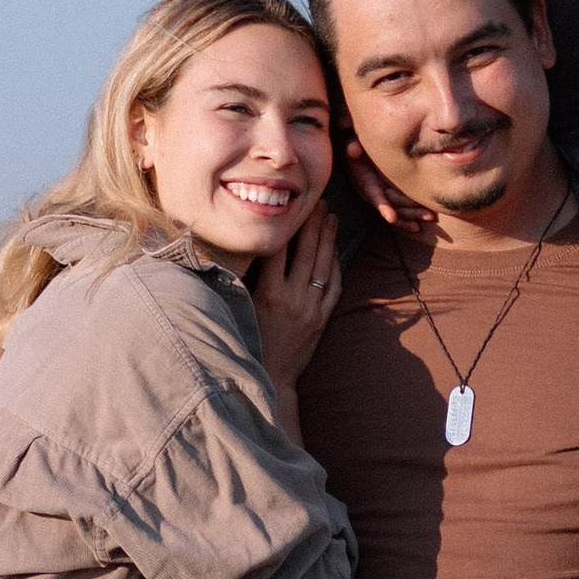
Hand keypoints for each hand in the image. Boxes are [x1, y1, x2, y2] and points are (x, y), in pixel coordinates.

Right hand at [250, 206, 340, 395]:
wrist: (271, 377)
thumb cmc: (249, 342)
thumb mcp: (242, 309)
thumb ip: (246, 281)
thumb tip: (248, 249)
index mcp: (268, 294)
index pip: (278, 250)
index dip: (286, 225)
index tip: (290, 205)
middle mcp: (292, 299)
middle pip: (306, 251)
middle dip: (313, 223)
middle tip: (319, 201)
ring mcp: (310, 309)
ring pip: (324, 266)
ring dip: (329, 238)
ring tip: (332, 217)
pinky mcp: (322, 319)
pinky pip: (334, 287)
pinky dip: (336, 266)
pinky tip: (336, 250)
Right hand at [343, 137, 435, 231]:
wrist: (356, 151)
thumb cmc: (357, 146)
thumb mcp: (352, 143)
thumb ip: (352, 145)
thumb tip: (353, 149)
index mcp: (364, 181)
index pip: (373, 195)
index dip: (382, 207)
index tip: (391, 218)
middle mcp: (371, 193)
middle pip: (392, 206)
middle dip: (410, 212)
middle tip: (430, 215)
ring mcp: (380, 197)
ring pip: (397, 211)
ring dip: (414, 216)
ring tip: (432, 217)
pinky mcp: (387, 198)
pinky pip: (397, 213)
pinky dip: (407, 221)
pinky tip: (419, 227)